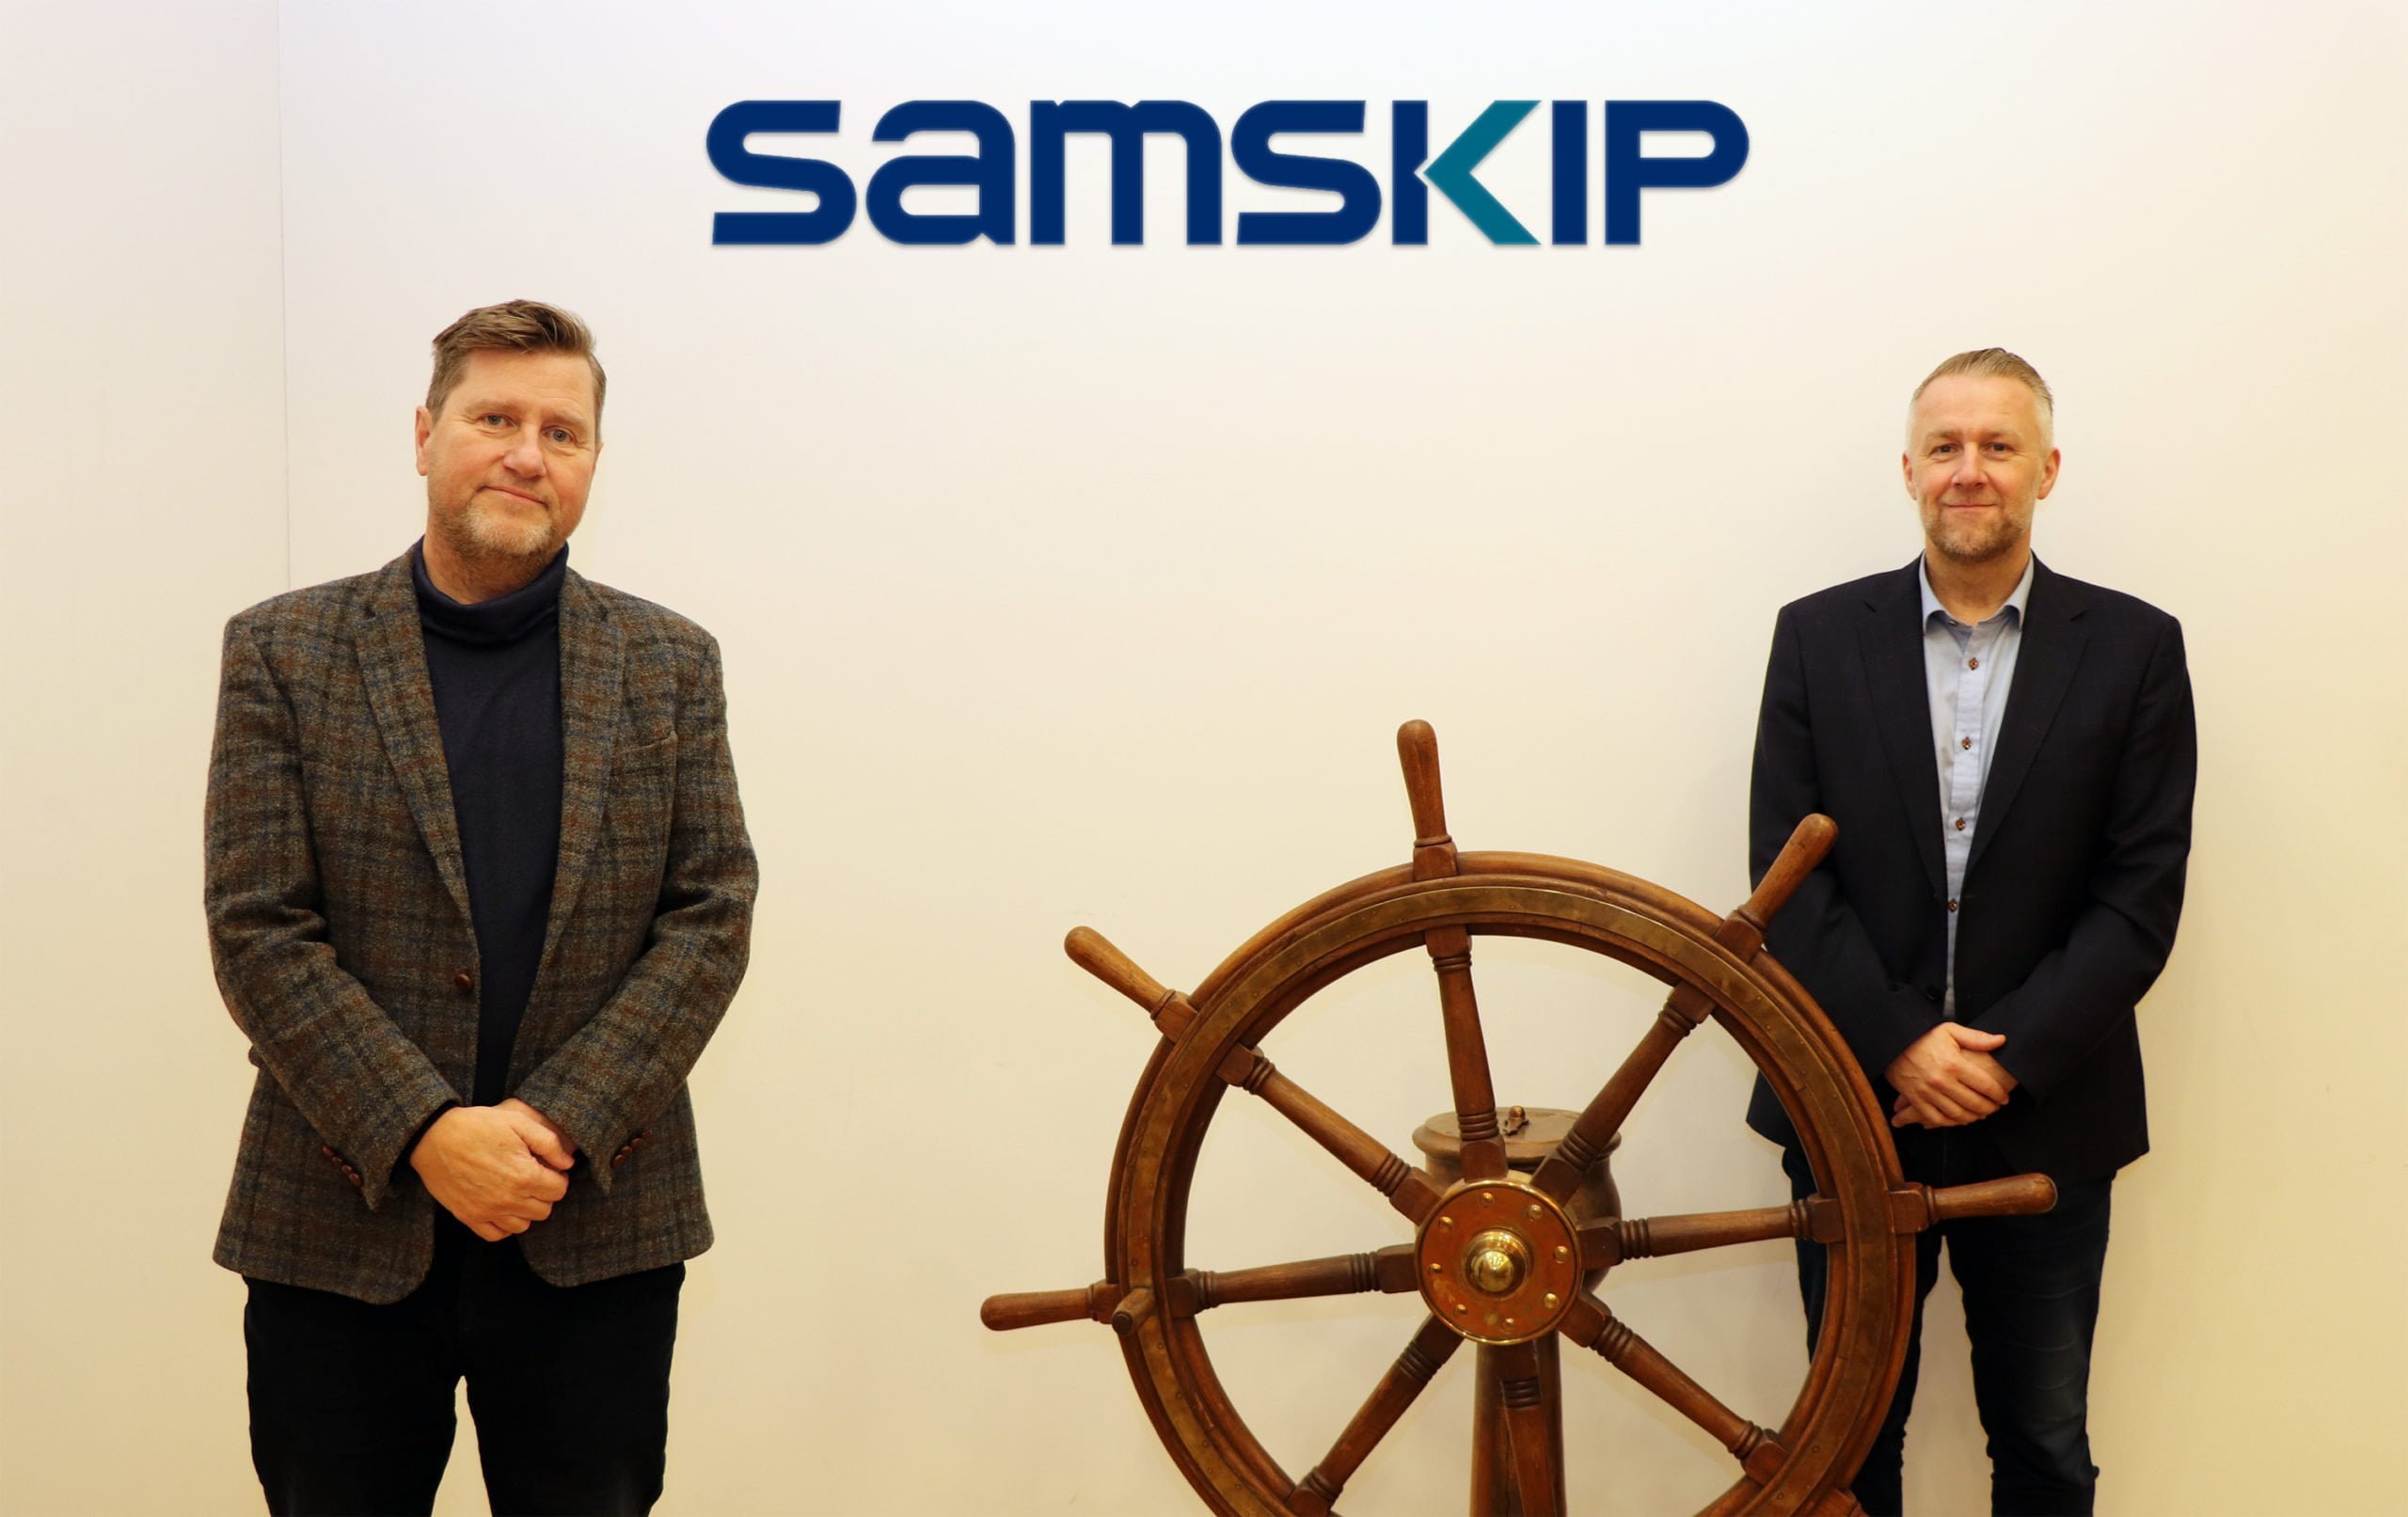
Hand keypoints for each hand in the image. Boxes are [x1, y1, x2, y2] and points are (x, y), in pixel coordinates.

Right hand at [409, 1105, 571, 1241]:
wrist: (433, 1136)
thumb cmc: (477, 1125)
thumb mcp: (517, 1121)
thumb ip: (549, 1142)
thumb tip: (567, 1163)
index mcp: (524, 1175)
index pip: (559, 1190)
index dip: (558, 1177)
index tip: (548, 1168)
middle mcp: (508, 1199)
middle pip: (545, 1210)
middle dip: (545, 1194)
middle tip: (533, 1177)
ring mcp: (487, 1211)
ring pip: (524, 1225)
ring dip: (526, 1210)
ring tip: (518, 1190)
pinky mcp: (468, 1217)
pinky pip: (497, 1235)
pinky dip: (504, 1225)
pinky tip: (502, 1206)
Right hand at [1884, 1023, 2017, 1128]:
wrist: (1891, 1042)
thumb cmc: (1922, 1036)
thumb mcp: (1950, 1031)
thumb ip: (1977, 1038)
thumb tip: (2001, 1040)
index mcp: (1954, 1064)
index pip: (1985, 1085)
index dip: (1998, 1094)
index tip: (2004, 1098)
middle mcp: (1941, 1081)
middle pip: (1973, 1103)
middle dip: (1989, 1108)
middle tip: (1995, 1108)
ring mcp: (1927, 1092)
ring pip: (1957, 1114)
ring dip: (1973, 1117)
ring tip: (1980, 1114)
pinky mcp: (1915, 1099)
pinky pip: (1936, 1118)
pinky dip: (1950, 1122)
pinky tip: (1959, 1119)